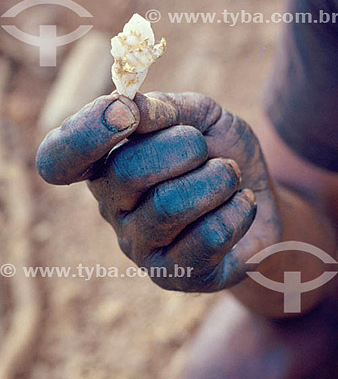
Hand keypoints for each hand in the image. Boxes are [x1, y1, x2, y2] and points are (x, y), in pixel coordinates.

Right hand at [36, 91, 280, 291]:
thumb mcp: (198, 116)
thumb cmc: (218, 153)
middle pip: (126, 172)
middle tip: (204, 148)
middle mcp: (112, 207)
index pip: (58, 158)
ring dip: (217, 179)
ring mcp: (140, 246)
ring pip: (170, 205)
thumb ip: (164, 107)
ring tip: (229, 175)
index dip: (84, 133)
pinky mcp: (175, 275)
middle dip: (183, 147)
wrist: (257, 195)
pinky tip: (241, 204)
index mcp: (106, 163)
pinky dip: (237, 210)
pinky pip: (208, 238)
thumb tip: (129, 103)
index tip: (126, 112)